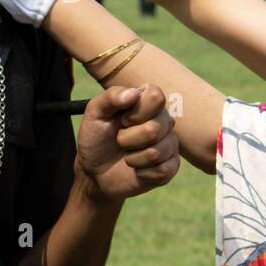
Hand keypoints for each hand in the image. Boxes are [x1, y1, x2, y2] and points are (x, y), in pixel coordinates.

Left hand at [76, 84, 179, 202]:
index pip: (156, 96)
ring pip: (156, 153)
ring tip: (127, 155)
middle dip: (127, 140)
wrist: (95, 169)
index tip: (122, 121)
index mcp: (148, 102)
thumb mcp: (95, 113)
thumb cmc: (97, 136)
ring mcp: (169, 143)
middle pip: (154, 129)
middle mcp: (163, 120)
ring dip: (132, 158)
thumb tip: (134, 93)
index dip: (136, 112)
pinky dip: (141, 173)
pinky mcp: (171, 166)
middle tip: (120, 140)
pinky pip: (162, 171)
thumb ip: (111, 97)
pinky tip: (137, 169)